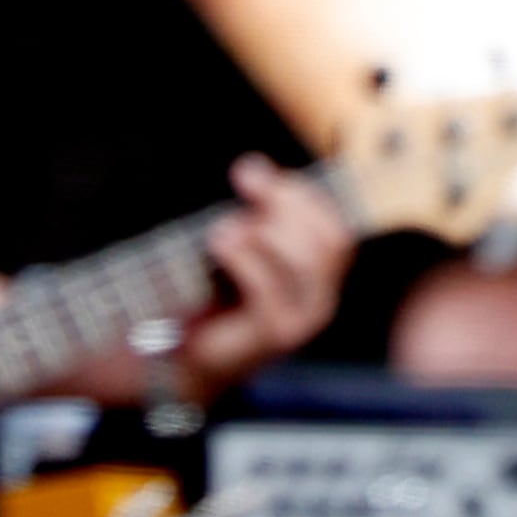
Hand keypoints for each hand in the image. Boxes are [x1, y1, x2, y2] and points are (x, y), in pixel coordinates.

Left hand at [183, 154, 355, 395]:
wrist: (181, 350)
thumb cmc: (209, 292)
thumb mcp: (238, 240)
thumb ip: (254, 206)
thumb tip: (254, 167)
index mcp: (319, 273)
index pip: (335, 225)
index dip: (298, 192)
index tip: (250, 174)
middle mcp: (321, 297)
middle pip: (331, 237)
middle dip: (283, 207)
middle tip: (237, 205)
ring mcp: (304, 318)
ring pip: (306, 256)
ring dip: (259, 232)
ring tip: (221, 234)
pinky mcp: (276, 334)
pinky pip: (269, 283)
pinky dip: (240, 255)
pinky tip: (216, 247)